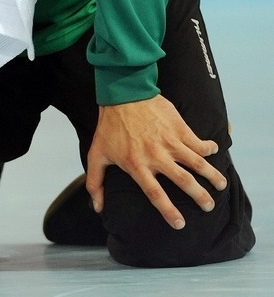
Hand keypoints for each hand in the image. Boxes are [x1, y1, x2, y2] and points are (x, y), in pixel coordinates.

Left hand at [86, 95, 227, 229]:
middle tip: (209, 206)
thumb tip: (96, 207)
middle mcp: (156, 155)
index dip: (168, 211)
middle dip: (200, 196)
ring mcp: (169, 141)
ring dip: (212, 175)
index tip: (180, 224)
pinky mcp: (178, 127)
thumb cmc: (109, 125)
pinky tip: (214, 151)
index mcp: (137, 164)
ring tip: (221, 185)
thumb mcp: (97, 153)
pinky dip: (209, 147)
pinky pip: (198, 141)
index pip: (155, 194)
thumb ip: (96, 182)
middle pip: (184, 181)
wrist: (122, 92)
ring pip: (197, 163)